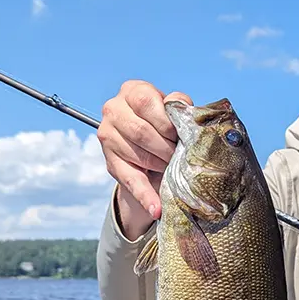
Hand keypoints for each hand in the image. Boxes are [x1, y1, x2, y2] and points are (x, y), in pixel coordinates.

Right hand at [97, 80, 192, 236]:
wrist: (151, 149)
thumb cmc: (167, 125)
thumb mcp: (175, 113)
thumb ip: (181, 109)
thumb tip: (191, 118)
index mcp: (132, 90)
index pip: (145, 102)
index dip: (166, 122)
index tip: (180, 136)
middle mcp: (113, 109)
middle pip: (140, 131)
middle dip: (166, 148)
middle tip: (181, 157)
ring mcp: (107, 135)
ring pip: (137, 155)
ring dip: (161, 167)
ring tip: (175, 171)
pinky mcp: (110, 161)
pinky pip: (130, 180)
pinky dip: (146, 196)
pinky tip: (156, 209)